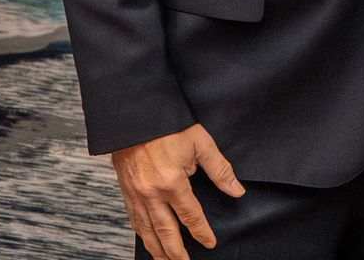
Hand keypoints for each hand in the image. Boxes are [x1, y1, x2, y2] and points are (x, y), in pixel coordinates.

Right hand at [111, 124, 243, 259]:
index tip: (210, 243)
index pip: (191, 216)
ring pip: (147, 230)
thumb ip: (220, 169)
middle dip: (176, 252)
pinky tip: (148, 240)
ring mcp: (136, 194)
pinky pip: (134, 220)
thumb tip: (237, 190)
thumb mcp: (200, 143)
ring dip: (157, 249)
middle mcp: (152, 194)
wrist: (135, 118)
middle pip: (166, 232)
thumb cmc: (168, 127)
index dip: (202, 232)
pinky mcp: (126, 191)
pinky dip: (142, 234)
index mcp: (172, 183)